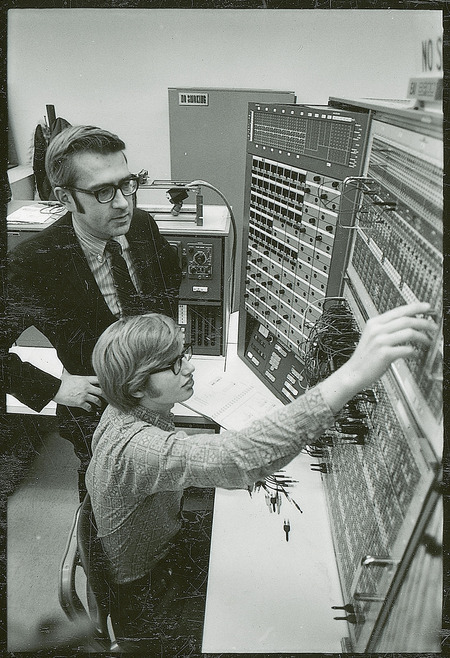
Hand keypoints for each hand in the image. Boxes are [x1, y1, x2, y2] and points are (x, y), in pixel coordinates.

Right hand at [53, 369, 103, 410]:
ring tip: (99, 404)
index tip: (107, 385)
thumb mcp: (67, 374)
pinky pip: (88, 407)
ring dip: (99, 403)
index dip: (104, 382)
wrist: (54, 389)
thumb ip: (70, 371)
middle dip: (105, 395)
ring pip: (96, 400)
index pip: (98, 379)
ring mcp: (83, 395)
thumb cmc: (60, 382)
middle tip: (107, 397)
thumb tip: (65, 367)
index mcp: (84, 379)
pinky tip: (90, 409)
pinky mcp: (79, 402)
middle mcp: (86, 387)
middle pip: (101, 391)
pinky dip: (90, 409)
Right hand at [320, 302, 434, 412]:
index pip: (399, 310)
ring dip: (423, 337)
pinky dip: (415, 351)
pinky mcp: (384, 354)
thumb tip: (409, 324)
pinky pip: (407, 349)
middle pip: (407, 320)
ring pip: (409, 333)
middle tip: (434, 326)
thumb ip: (387, 329)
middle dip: (424, 322)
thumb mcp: (372, 337)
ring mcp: (380, 341)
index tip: (429, 308)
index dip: (416, 307)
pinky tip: (416, 354)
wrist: (353, 373)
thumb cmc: (365, 357)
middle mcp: (377, 330)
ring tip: (428, 341)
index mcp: (374, 322)